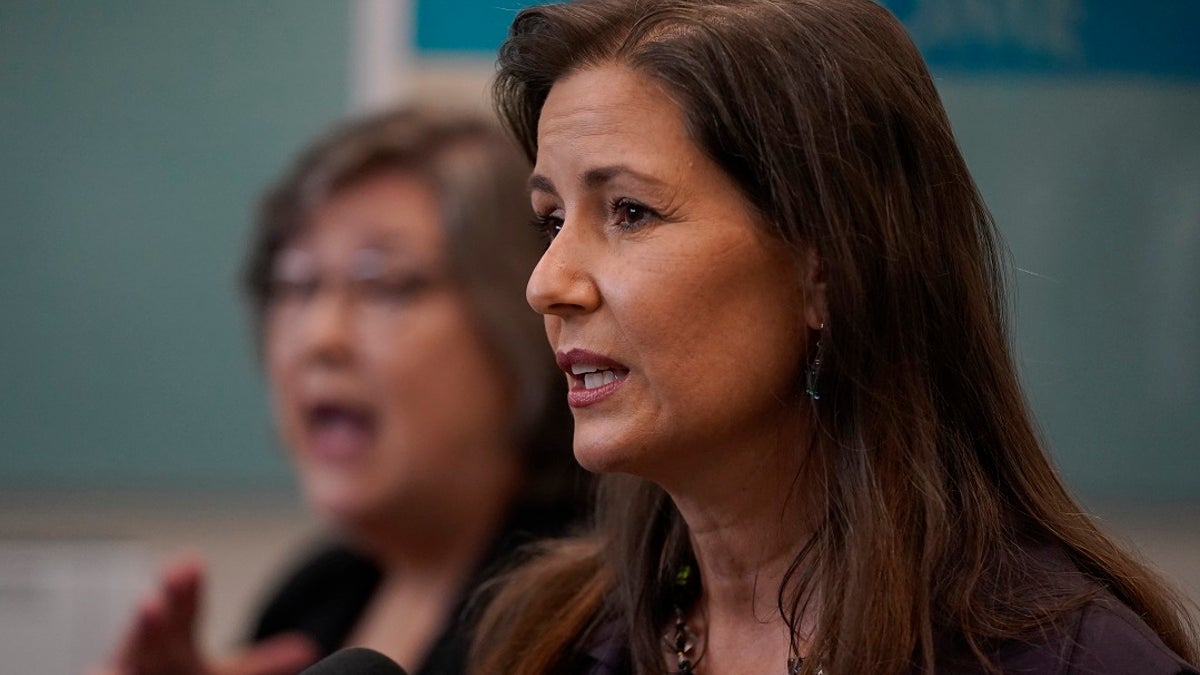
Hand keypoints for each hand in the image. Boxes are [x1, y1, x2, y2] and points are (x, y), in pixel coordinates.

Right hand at [91, 555, 318, 674]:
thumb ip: (263, 664)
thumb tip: (308, 647)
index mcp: (177, 653)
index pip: (184, 618)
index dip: (188, 593)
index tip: (193, 561)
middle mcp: (148, 662)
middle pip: (157, 632)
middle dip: (169, 599)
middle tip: (177, 570)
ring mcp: (130, 672)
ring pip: (132, 656)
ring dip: (140, 632)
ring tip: (149, 604)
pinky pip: (113, 674)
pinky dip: (109, 671)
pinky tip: (103, 666)